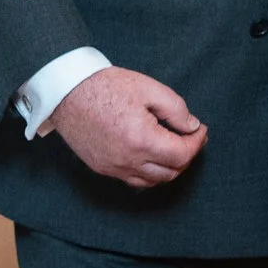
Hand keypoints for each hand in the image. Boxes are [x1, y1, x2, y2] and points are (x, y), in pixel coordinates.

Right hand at [50, 66, 206, 188]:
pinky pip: (132, 180)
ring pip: (153, 181)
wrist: (67, 90)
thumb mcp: (148, 88)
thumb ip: (176, 110)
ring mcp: (113, 167)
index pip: (182, 155)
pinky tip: (151, 156)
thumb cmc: (105, 86)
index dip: (196, 143)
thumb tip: (192, 127)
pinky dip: (148, 173)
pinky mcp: (101, 167)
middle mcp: (128, 160)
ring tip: (172, 148)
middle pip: (171, 172)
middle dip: (186, 156)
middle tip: (190, 138)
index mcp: (142, 139)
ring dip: (168, 168)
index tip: (200, 130)